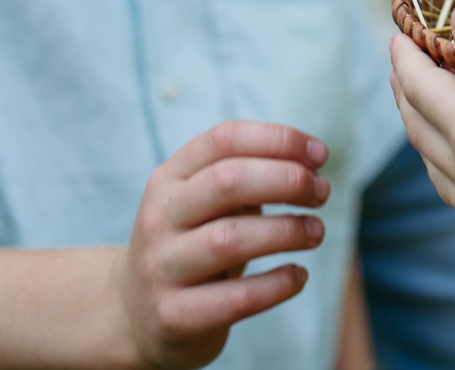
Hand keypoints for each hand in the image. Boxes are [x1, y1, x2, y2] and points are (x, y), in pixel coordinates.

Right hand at [112, 121, 331, 367]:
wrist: (133, 315)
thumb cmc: (190, 245)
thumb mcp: (204, 204)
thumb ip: (246, 179)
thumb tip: (310, 166)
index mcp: (169, 179)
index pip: (225, 139)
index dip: (280, 140)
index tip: (320, 155)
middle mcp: (159, 217)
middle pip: (228, 181)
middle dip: (287, 181)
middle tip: (321, 193)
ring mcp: (162, 267)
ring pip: (231, 238)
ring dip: (288, 231)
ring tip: (315, 232)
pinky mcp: (175, 315)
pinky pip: (237, 297)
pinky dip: (278, 284)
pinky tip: (298, 275)